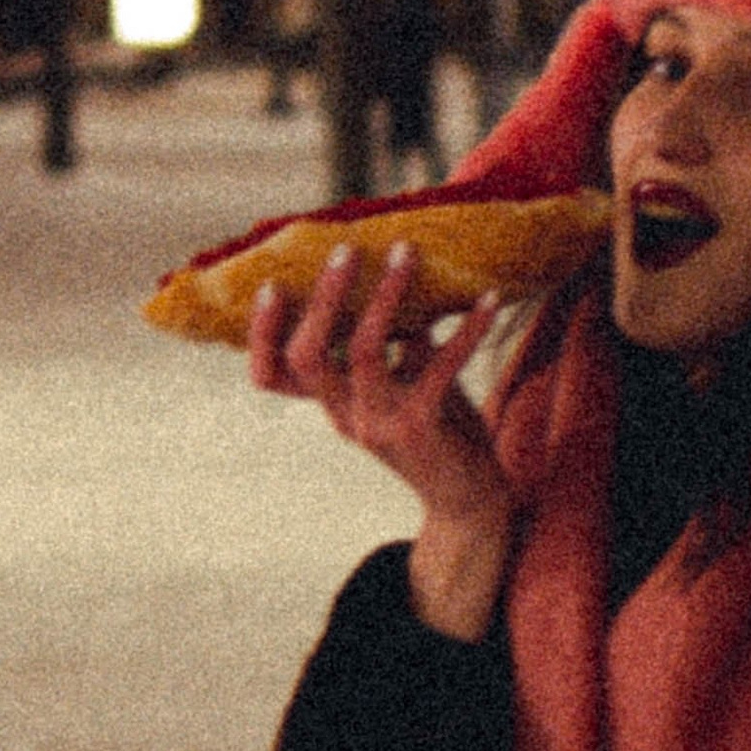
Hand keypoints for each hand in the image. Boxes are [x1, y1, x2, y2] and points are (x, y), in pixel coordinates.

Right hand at [249, 243, 515, 640]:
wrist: (470, 499)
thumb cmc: (440, 431)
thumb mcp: (407, 385)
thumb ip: (397, 344)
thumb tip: (401, 277)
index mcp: (334, 406)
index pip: (273, 375)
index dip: (262, 335)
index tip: (271, 286)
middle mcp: (345, 417)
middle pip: (307, 354)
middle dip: (323, 297)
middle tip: (346, 250)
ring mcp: (378, 424)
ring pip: (363, 349)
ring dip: (386, 295)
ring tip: (407, 252)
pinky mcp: (420, 427)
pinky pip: (439, 366)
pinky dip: (467, 329)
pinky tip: (488, 299)